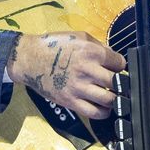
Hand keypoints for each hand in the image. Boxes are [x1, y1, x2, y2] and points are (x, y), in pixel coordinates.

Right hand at [7, 31, 125, 119]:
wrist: (29, 58)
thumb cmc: (53, 45)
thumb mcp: (78, 37)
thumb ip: (99, 46)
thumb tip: (114, 58)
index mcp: (91, 52)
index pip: (120, 63)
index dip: (119, 65)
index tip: (116, 67)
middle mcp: (87, 70)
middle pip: (117, 82)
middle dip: (119, 83)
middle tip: (117, 83)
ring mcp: (79, 88)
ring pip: (109, 100)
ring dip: (114, 98)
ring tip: (111, 95)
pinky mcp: (70, 101)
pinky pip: (94, 113)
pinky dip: (103, 112)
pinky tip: (103, 107)